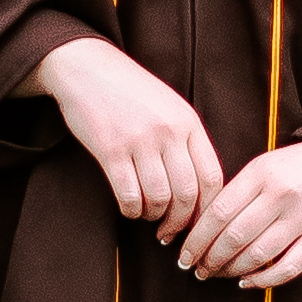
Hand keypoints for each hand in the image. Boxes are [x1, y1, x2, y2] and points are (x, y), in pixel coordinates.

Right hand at [37, 35, 221, 239]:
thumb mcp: (170, 108)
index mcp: (188, 122)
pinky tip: (130, 207)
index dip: (208, 209)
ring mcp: (139, 140)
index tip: (199, 225)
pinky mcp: (110, 150)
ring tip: (148, 215)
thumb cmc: (132, 93)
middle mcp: (168, 131)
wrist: (89, 68)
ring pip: (159, 198)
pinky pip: (129, 196)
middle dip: (180, 222)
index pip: (213, 177)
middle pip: (187, 194)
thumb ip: (187, 142)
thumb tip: (199, 193)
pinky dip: (131, 210)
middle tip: (170, 233)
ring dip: (154, 216)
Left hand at [182, 139, 301, 290]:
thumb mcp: (267, 165)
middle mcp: (281, 194)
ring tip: (219, 275)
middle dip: (210, 259)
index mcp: (262, 173)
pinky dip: (264, 280)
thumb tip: (205, 226)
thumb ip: (240, 190)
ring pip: (257, 255)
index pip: (219, 212)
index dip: (196, 238)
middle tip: (198, 269)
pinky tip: (249, 282)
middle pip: (234, 236)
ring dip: (232, 271)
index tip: (185, 253)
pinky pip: (288, 267)